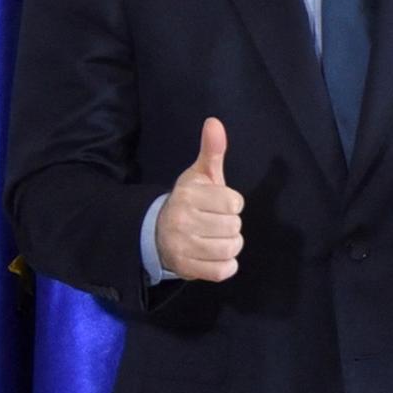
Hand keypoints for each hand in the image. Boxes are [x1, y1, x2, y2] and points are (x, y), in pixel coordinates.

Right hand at [154, 119, 243, 282]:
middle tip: (214, 223)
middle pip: (235, 227)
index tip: (218, 204)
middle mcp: (182, 220)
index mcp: (187, 195)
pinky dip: (225, 266)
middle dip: (231, 225)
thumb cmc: (189, 202)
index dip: (232, 204)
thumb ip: (211, 150)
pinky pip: (223, 271)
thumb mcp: (199, 175)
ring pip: (231, 249)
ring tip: (215, 238)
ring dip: (230, 245)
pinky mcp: (186, 269)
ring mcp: (182, 246)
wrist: (157, 233)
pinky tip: (214, 255)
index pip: (234, 203)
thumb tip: (215, 122)